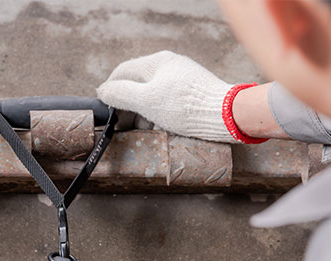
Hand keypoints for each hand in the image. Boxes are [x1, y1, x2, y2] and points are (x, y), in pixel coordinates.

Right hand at [97, 51, 238, 142]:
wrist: (226, 116)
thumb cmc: (185, 106)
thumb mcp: (146, 100)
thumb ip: (121, 94)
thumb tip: (104, 91)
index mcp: (158, 62)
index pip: (124, 71)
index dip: (110, 88)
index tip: (104, 105)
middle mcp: (172, 67)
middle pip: (140, 85)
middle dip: (130, 105)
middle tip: (124, 124)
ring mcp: (185, 80)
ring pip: (156, 96)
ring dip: (146, 113)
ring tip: (146, 130)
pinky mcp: (196, 95)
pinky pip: (171, 104)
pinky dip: (162, 115)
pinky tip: (164, 129)